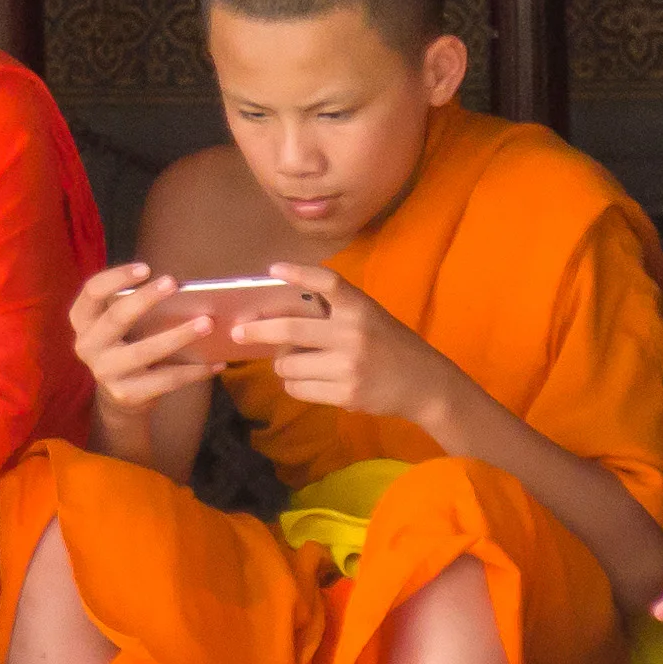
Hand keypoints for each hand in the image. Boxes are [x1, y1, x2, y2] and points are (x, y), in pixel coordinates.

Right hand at [63, 262, 243, 416]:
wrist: (120, 396)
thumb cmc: (127, 344)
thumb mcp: (119, 324)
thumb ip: (134, 307)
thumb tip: (180, 289)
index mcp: (83, 320)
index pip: (92, 291)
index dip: (116, 278)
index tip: (146, 268)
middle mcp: (87, 346)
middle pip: (116, 317)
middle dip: (145, 298)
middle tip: (173, 283)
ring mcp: (105, 372)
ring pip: (145, 351)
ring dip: (179, 335)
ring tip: (207, 323)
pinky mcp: (127, 395)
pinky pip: (166, 380)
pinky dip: (194, 371)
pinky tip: (216, 362)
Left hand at [254, 265, 454, 431]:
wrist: (424, 384)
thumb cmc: (388, 345)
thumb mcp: (368, 317)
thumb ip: (333, 313)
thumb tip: (277, 317)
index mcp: (360, 307)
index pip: (327, 282)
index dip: (298, 272)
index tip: (273, 269)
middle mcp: (353, 333)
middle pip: (290, 328)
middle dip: (257, 331)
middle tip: (239, 331)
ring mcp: (349, 366)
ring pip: (288, 365)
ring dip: (283, 365)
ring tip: (296, 364)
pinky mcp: (346, 394)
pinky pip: (298, 389)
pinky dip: (295, 385)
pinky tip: (309, 381)